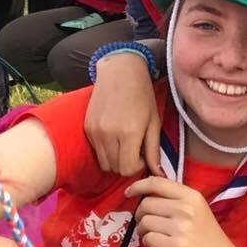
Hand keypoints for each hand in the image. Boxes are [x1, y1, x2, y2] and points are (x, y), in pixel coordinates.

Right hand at [84, 53, 162, 176]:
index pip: (128, 169)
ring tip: (125, 144)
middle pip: (115, 169)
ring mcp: (95, 131)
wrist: (120, 72)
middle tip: (135, 149)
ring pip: (104, 163)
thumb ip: (154, 151)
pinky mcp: (87, 127)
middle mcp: (109, 135)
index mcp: (130, 133)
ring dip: (116, 160)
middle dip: (127, 165)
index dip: (138, 167)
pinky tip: (115, 135)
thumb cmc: (143, 96)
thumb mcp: (154, 122)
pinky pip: (96, 151)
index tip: (143, 155)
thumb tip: (159, 175)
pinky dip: (106, 150)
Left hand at [127, 176, 233, 246]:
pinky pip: (148, 239)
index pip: (157, 182)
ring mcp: (181, 228)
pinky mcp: (176, 246)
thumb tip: (144, 193)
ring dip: (143, 230)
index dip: (138, 186)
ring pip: (144, 222)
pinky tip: (158, 246)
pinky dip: (148, 243)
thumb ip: (175, 199)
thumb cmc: (206, 234)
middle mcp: (186, 209)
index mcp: (192, 196)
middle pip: (146, 204)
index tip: (129, 193)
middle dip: (140, 214)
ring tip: (153, 235)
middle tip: (146, 223)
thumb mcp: (197, 209)